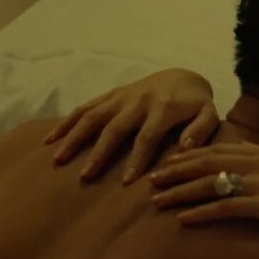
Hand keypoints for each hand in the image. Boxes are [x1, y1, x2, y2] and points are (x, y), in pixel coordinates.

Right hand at [44, 68, 219, 183]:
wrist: (183, 76)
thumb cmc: (196, 103)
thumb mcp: (209, 113)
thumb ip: (201, 129)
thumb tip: (186, 148)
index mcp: (163, 108)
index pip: (147, 136)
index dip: (136, 158)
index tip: (125, 182)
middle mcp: (138, 101)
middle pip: (114, 128)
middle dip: (99, 152)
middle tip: (85, 176)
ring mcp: (120, 97)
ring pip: (93, 116)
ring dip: (74, 136)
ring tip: (58, 158)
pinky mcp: (110, 95)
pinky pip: (85, 107)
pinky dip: (67, 122)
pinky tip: (50, 139)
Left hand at [149, 143, 258, 241]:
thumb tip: (254, 149)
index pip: (223, 148)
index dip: (193, 153)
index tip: (171, 160)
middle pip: (208, 161)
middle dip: (176, 169)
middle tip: (151, 177)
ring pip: (211, 183)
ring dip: (180, 191)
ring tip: (156, 199)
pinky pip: (226, 208)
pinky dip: (202, 213)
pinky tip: (183, 220)